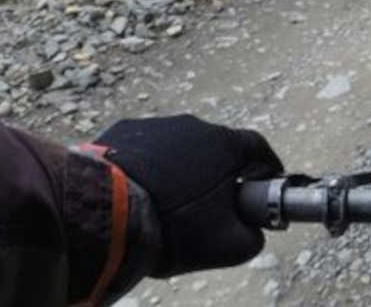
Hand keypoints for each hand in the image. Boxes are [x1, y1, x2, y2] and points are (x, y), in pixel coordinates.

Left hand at [96, 115, 283, 276]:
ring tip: (167, 202)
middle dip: (218, 173)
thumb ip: (252, 237)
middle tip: (212, 203)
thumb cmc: (173, 224)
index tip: (265, 183)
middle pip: (216, 148)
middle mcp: (193, 126)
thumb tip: (253, 231)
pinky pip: (144, 150)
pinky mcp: (120, 132)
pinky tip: (139, 193)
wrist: (105, 215)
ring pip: (178, 149)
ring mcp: (154, 126)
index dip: (265, 167)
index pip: (258, 149)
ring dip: (179, 170)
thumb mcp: (227, 245)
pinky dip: (147, 168)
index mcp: (226, 144)